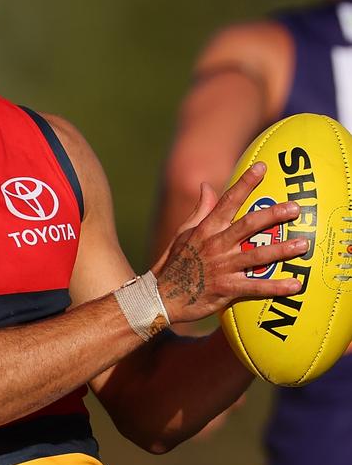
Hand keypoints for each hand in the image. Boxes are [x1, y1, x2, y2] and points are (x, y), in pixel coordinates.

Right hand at [155, 161, 307, 323]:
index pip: (228, 201)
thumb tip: (207, 185)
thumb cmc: (175, 262)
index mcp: (206, 229)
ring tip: (303, 244)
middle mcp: (216, 245)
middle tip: (295, 208)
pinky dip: (276, 287)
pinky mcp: (226, 289)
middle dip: (273, 215)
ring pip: (257, 256)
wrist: (162, 296)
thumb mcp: (183, 233)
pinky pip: (255, 287)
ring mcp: (222, 267)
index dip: (245, 183)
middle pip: (249, 225)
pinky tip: (295, 285)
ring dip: (281, 250)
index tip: (262, 167)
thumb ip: (201, 210)